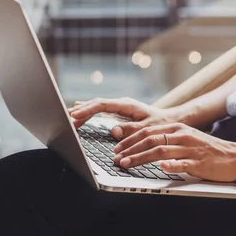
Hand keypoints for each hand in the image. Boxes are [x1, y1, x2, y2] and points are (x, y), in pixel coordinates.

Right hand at [68, 97, 182, 138]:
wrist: (171, 120)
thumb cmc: (161, 124)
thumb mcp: (148, 129)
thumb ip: (131, 130)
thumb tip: (114, 131)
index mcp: (126, 105)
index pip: (102, 104)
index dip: (87, 109)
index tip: (75, 115)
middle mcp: (121, 104)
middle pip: (96, 104)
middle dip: (80, 110)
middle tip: (65, 118)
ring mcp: (119, 107)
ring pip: (97, 106)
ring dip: (83, 112)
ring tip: (68, 118)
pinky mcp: (119, 112)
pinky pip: (101, 110)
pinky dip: (89, 113)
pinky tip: (79, 114)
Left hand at [113, 122, 235, 181]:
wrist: (234, 156)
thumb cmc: (207, 150)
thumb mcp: (186, 139)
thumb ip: (167, 140)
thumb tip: (144, 145)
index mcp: (177, 128)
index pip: (148, 132)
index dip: (130, 140)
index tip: (117, 149)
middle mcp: (182, 136)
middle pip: (150, 140)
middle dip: (130, 149)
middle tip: (116, 158)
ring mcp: (190, 149)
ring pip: (161, 151)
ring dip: (141, 158)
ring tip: (127, 164)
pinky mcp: (199, 163)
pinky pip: (182, 163)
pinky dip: (170, 165)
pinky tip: (160, 168)